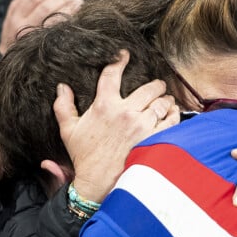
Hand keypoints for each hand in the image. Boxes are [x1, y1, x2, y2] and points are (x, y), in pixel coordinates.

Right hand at [0, 0, 82, 54]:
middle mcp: (21, 29)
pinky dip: (68, 22)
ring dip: (68, 8)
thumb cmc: (13, 41)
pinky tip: (77, 17)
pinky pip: (58, 33)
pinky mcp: (42, 49)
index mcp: (13, 19)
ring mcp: (32, 40)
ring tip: (79, 1)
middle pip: (44, 8)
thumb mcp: (9, 24)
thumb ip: (17, 7)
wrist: (11, 69)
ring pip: (52, 20)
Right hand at [53, 50, 179, 201]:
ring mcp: (143, 125)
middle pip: (149, 87)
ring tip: (164, 102)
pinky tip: (170, 116)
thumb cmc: (84, 156)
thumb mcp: (68, 131)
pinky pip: (172, 119)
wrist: (99, 182)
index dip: (119, 60)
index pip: (112, 74)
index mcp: (104, 106)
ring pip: (163, 102)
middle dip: (155, 85)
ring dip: (165, 100)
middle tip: (156, 87)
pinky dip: (173, 115)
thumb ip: (63, 107)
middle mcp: (126, 112)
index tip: (125, 54)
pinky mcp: (156, 137)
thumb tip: (62, 87)